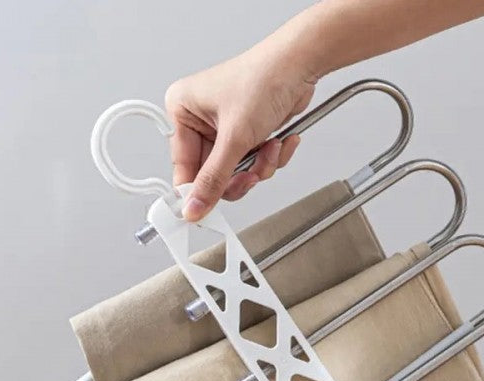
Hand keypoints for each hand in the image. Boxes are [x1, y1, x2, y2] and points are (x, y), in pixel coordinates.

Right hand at [164, 46, 316, 220]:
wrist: (300, 65)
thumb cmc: (263, 79)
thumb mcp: (235, 138)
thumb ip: (214, 179)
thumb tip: (194, 206)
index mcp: (183, 111)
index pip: (182, 167)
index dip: (195, 192)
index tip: (203, 213)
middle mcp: (201, 119)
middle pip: (212, 175)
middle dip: (239, 176)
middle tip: (251, 176)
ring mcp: (226, 128)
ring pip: (236, 173)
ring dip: (259, 167)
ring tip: (270, 148)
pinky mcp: (248, 133)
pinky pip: (254, 163)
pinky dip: (270, 157)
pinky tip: (279, 140)